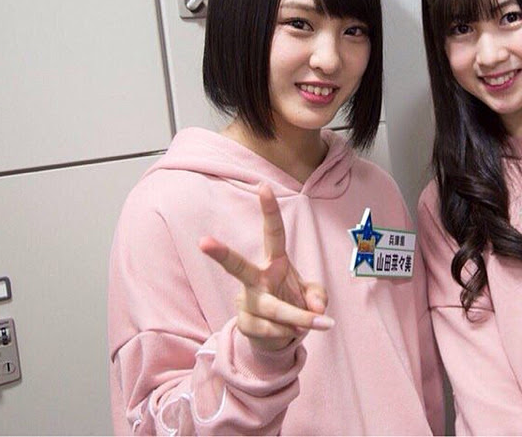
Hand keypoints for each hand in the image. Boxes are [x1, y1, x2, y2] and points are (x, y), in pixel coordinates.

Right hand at [199, 183, 332, 351]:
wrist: (279, 336)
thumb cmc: (293, 302)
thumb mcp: (312, 295)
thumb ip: (318, 296)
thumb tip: (316, 308)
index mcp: (274, 262)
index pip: (273, 233)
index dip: (269, 210)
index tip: (263, 186)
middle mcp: (256, 279)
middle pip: (237, 266)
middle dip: (221, 254)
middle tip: (203, 241)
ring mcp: (247, 302)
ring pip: (273, 309)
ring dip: (299, 319)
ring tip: (319, 323)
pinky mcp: (244, 324)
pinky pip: (272, 329)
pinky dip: (290, 333)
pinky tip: (292, 331)